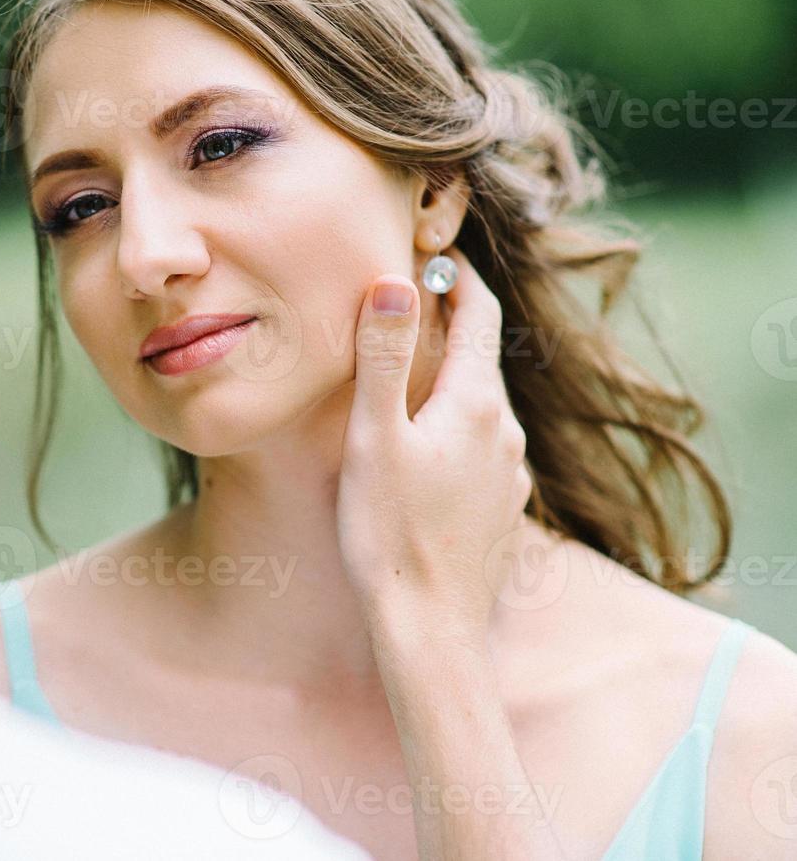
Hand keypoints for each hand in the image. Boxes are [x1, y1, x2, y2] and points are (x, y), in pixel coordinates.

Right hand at [336, 246, 532, 643]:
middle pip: (480, 358)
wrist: (431, 627)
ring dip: (448, 383)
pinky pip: (481, 449)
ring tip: (404, 382)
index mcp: (475, 404)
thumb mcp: (373, 438)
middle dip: (447, 327)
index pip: (478, 315)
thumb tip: (395, 282)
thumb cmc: (389, 532)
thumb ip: (384, 358)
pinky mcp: (503, 508)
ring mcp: (509, 472)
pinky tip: (420, 453)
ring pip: (480, 406)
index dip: (457, 278)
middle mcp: (505, 431)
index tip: (434, 254)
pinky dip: (453, 430)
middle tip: (405, 307)